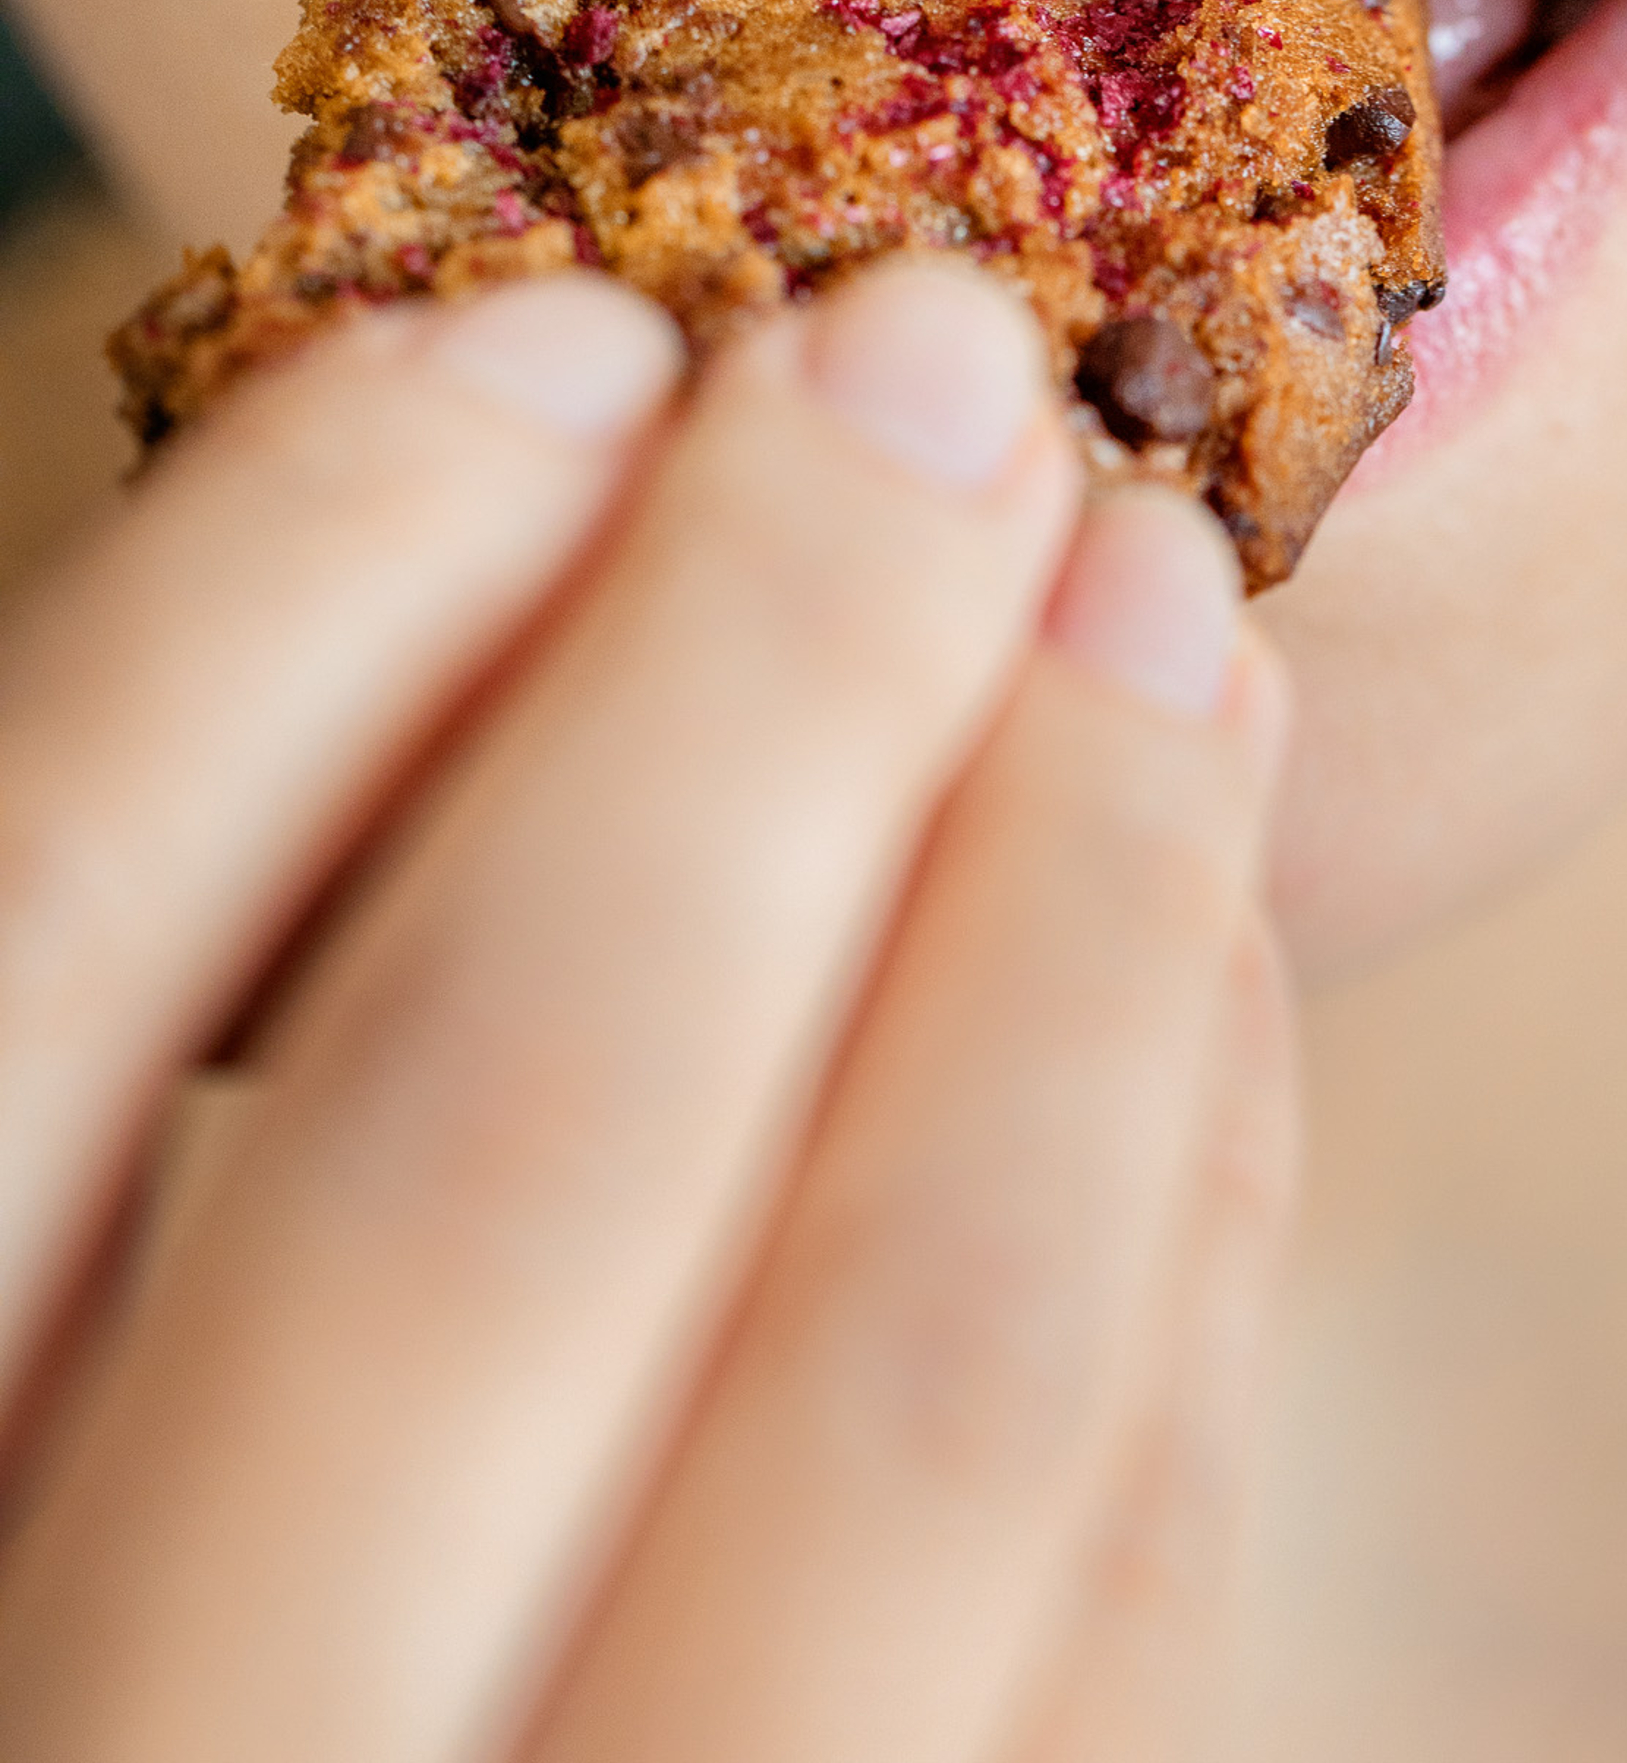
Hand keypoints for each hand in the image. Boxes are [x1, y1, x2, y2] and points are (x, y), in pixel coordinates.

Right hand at [0, 260, 1294, 1761]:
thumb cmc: (148, 1582)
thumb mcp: (44, 1342)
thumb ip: (154, 1046)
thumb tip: (489, 513)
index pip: (10, 994)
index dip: (281, 607)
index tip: (551, 329)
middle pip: (488, 1161)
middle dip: (752, 685)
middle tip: (935, 359)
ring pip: (907, 1395)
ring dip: (1068, 910)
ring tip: (1160, 604)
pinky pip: (1130, 1605)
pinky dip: (1188, 1221)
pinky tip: (1200, 958)